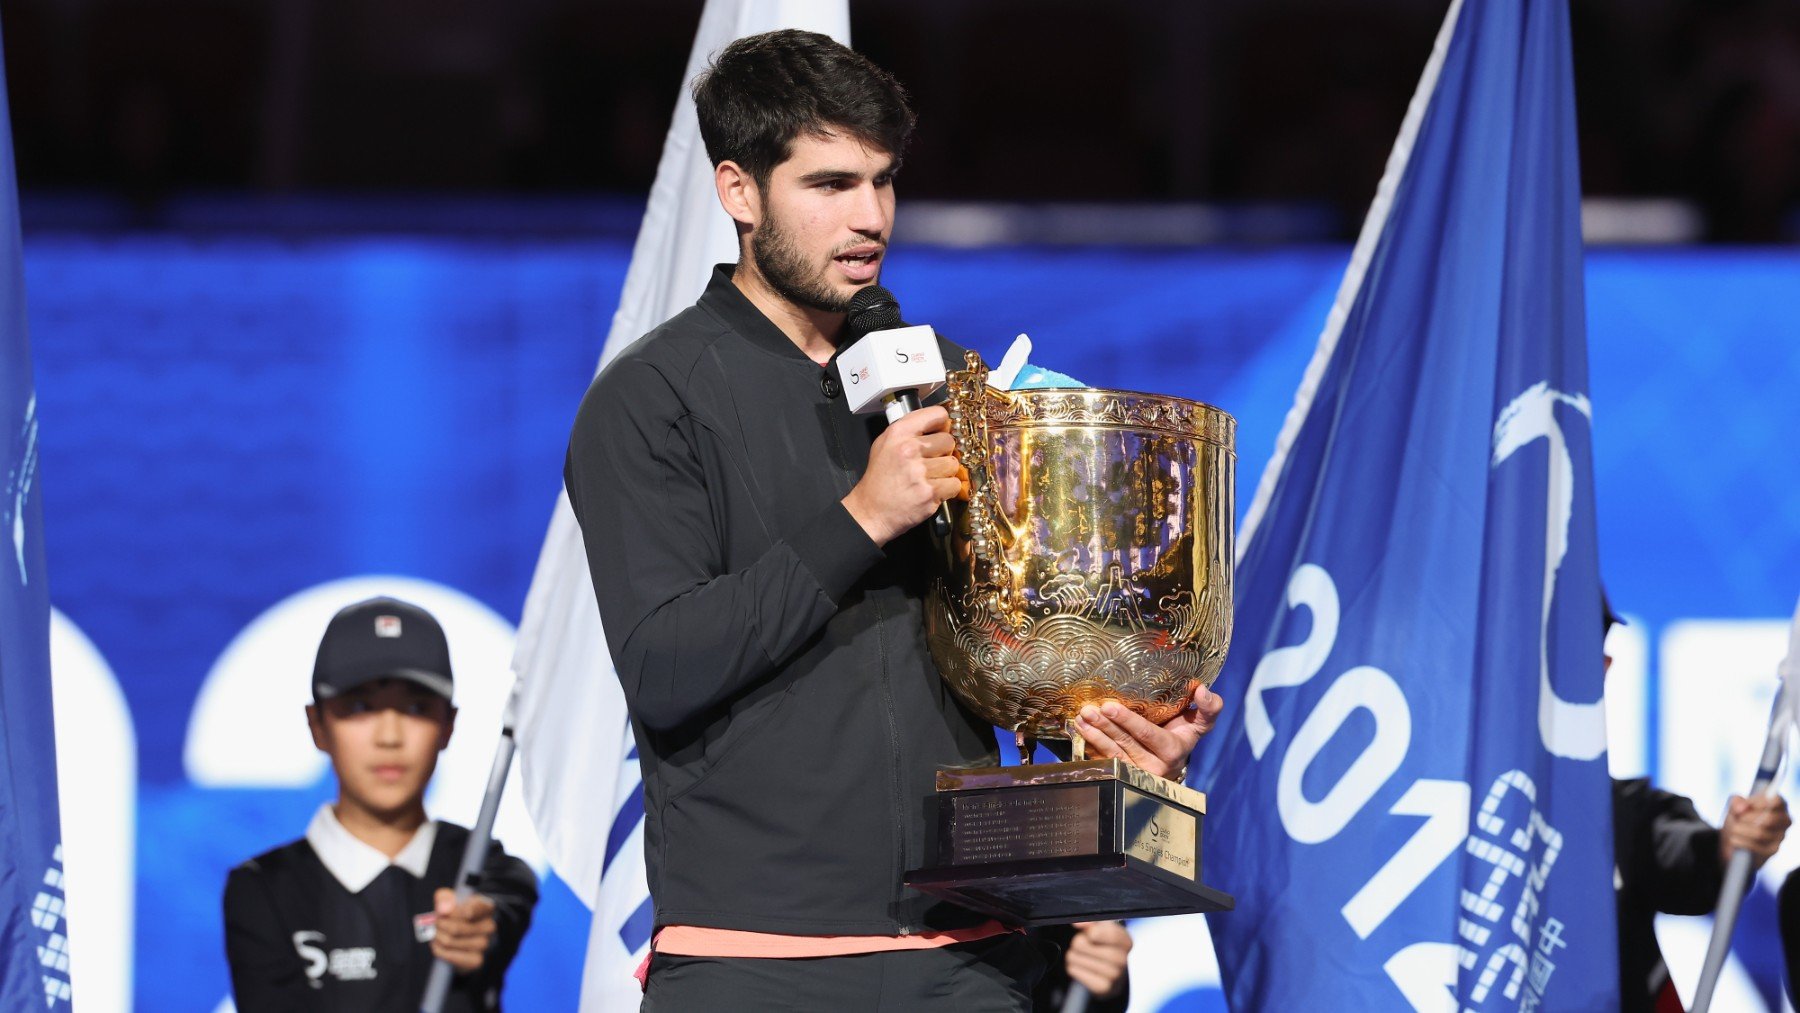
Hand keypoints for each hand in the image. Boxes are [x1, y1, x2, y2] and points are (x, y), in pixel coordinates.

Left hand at [430, 889, 496, 972]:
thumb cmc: (455, 913)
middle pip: (455, 928)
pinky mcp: (476, 960)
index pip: (473, 909)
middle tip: (433, 923)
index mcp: (486, 907)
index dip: (454, 912)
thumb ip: (445, 899)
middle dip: (439, 926)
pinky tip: (437, 944)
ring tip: (435, 933)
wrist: (462, 936)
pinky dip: (438, 949)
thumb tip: (443, 910)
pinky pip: (449, 955)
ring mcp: (484, 944)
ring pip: (450, 942)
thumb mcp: (449, 900)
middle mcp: (489, 926)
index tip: (441, 913)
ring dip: (436, 937)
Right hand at [842, 405, 961, 545]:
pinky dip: (947, 489)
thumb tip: (940, 425)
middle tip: (931, 462)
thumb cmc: (880, 479)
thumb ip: (910, 430)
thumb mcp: (885, 444)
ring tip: (929, 478)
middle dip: (944, 452)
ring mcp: (920, 472)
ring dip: (945, 473)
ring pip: (953, 464)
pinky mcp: (929, 492)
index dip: (943, 425)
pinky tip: (932, 490)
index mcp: (899, 433)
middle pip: (949, 441)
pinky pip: (954, 484)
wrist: (871, 510)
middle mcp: (909, 449)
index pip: (937, 415)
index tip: (941, 432)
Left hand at [1065, 920, 1131, 998]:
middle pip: (1088, 945)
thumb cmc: (1103, 946)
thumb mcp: (1101, 929)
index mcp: (1126, 941)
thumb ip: (1090, 922)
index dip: (1092, 931)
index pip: (1109, 933)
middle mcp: (1123, 960)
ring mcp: (1114, 976)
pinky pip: (1075, 971)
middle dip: (1078, 942)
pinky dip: (1072, 967)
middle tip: (1079, 944)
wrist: (1109, 974)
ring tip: (1080, 955)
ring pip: (1078, 958)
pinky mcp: (1102, 988)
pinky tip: (1080, 967)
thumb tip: (1077, 923)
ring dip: (1073, 955)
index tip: (1087, 933)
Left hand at [1073, 684, 1223, 779]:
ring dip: (1093, 735)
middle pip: (1125, 743)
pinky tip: (1079, 730)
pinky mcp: (1122, 775)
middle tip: (1088, 710)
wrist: (1175, 759)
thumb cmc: (1186, 732)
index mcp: (1173, 750)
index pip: (1147, 735)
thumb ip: (1209, 707)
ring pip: (1112, 753)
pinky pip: (1104, 761)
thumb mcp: (1202, 722)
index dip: (1128, 721)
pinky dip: (1090, 745)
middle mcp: (1154, 765)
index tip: (1109, 706)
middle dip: (1104, 726)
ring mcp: (1136, 772)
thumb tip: (1203, 689)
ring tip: (1080, 718)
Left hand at [1720, 793, 1789, 867]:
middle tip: (1736, 818)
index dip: (1759, 802)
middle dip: (1747, 818)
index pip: (1777, 800)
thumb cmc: (1739, 817)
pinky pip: (1757, 846)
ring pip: (1761, 833)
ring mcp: (1780, 836)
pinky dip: (1741, 842)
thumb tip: (1741, 808)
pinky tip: (1734, 839)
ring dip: (1741, 830)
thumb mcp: (1735, 806)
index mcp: (1778, 804)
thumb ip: (1736, 802)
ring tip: (1733, 829)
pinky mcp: (1773, 850)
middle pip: (1769, 818)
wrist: (1734, 839)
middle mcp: (1784, 820)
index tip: (1745, 805)